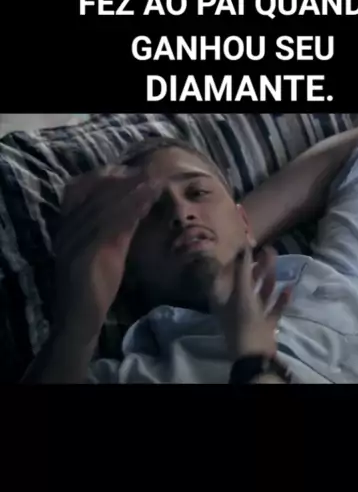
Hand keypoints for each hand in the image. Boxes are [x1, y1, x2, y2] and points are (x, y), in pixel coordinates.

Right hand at [53, 166, 156, 339]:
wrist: (80, 320)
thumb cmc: (94, 288)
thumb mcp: (108, 251)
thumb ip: (119, 229)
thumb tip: (139, 205)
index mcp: (69, 227)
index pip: (85, 191)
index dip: (110, 178)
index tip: (136, 171)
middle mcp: (69, 229)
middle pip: (96, 195)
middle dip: (124, 181)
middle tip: (150, 171)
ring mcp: (75, 241)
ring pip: (105, 207)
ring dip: (131, 192)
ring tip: (154, 181)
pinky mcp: (86, 255)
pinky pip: (110, 226)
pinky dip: (130, 210)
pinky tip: (147, 202)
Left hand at [211, 245, 291, 360]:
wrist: (254, 353)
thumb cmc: (243, 320)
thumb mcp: (241, 292)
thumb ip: (243, 269)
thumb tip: (245, 247)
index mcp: (223, 298)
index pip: (227, 274)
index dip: (237, 260)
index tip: (249, 246)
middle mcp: (235, 304)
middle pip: (246, 282)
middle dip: (258, 266)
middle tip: (270, 250)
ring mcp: (251, 315)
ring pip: (261, 292)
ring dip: (270, 278)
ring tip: (279, 263)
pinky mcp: (265, 324)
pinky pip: (273, 307)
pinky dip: (280, 298)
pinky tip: (289, 288)